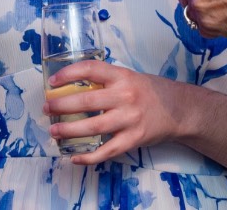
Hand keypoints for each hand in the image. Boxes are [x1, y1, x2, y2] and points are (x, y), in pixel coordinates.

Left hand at [42, 60, 185, 164]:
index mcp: (121, 76)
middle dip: (62, 105)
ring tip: (54, 131)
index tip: (52, 82)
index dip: (69, 74)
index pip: (90, 69)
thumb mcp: (127, 77)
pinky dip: (89, 156)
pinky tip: (74, 157)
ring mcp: (130, 119)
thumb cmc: (147, 91)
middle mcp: (125, 96)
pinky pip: (108, 151)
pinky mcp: (134, 139)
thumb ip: (104, 80)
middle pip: (87, 101)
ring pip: (94, 127)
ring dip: (70, 130)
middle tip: (47, 108)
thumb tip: (69, 85)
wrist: (179, 109)